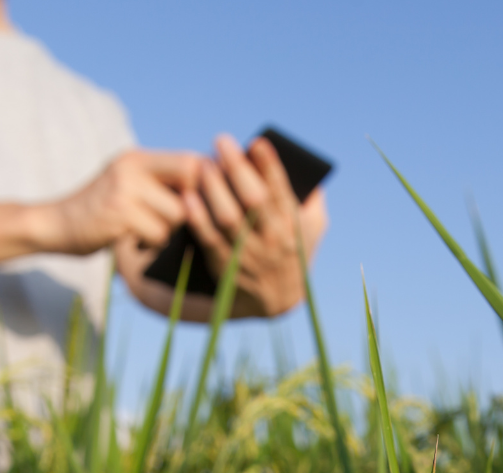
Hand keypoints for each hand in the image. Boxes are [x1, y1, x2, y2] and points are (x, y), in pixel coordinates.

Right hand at [44, 150, 200, 255]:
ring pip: (177, 214)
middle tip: (172, 221)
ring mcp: (125, 189)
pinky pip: (159, 234)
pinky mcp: (119, 214)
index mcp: (138, 158)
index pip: (191, 161)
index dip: (204, 184)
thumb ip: (159, 182)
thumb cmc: (98, 212)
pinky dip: (151, 244)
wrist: (55, 225)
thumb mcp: (127, 185)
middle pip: (191, 185)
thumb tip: (208, 186)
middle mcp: (132, 167)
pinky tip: (133, 242)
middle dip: (190, 208)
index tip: (197, 204)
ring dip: (167, 231)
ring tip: (145, 232)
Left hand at [184, 134, 327, 316]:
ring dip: (214, 188)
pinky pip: (209, 240)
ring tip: (203, 164)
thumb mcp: (314, 228)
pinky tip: (188, 196)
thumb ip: (312, 198)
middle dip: (236, 168)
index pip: (281, 190)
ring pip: (229, 218)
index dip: (269, 165)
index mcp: (293, 225)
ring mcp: (248, 255)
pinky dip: (198, 218)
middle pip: (253, 200)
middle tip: (221, 141)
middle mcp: (272, 240)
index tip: (256, 141)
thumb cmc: (293, 252)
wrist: (277, 301)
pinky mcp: (225, 267)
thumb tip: (307, 167)